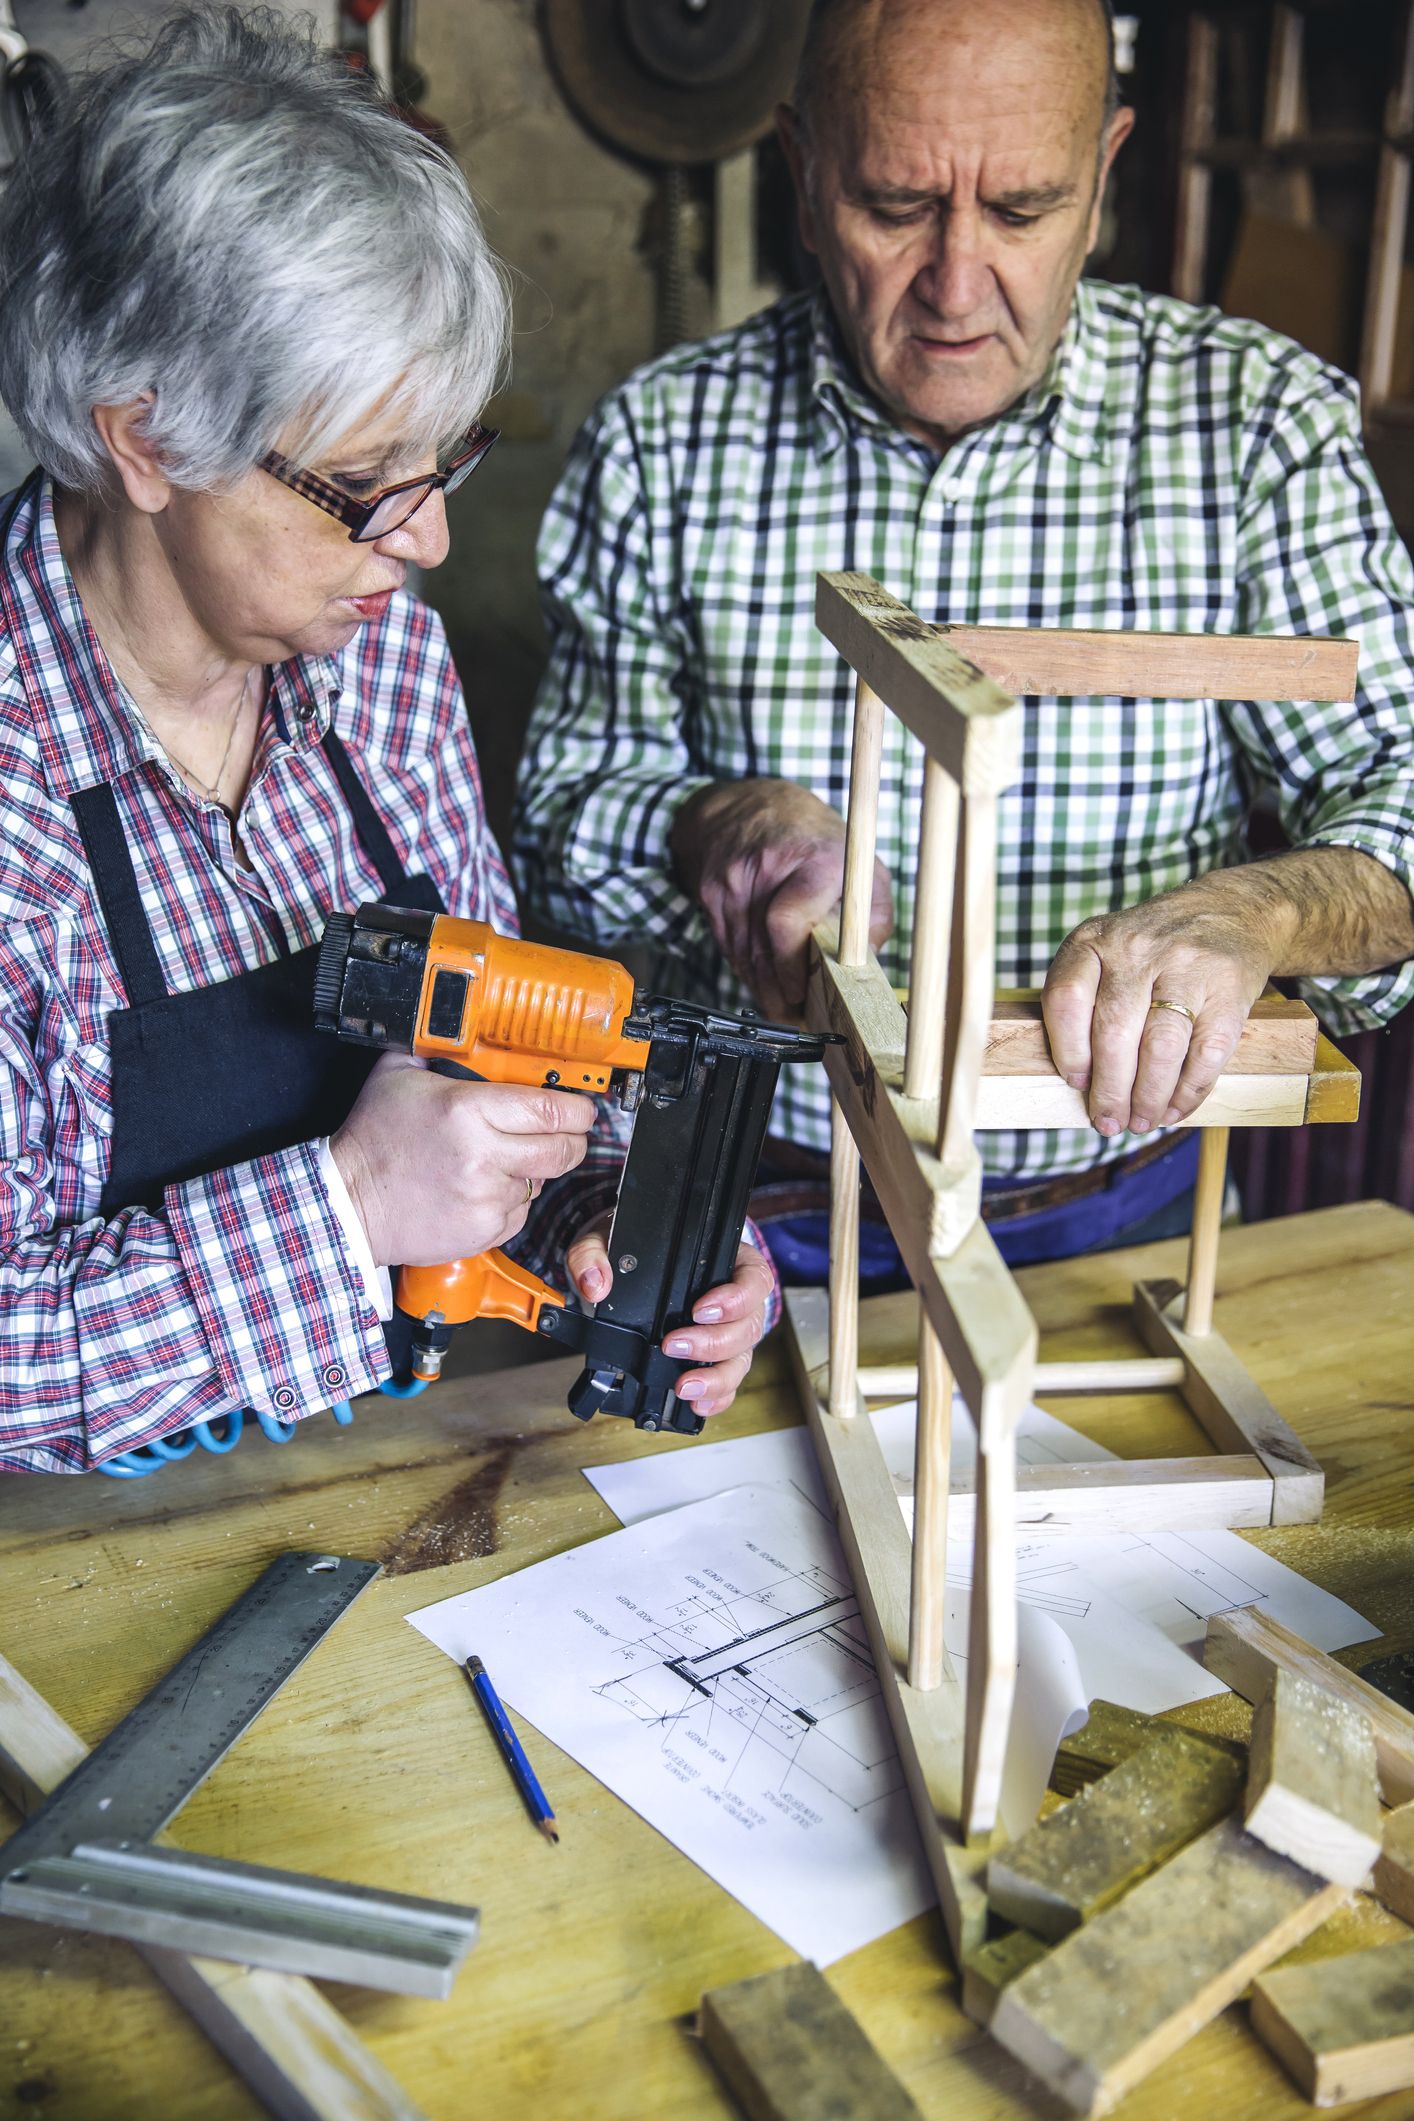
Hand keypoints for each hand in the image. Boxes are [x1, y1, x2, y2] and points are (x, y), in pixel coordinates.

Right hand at [332, 1053, 596, 1265]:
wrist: (348, 1203)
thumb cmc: (372, 1140)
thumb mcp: (396, 1076)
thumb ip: (436, 1050)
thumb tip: (462, 1030)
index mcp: (466, 1111)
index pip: (551, 1110)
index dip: (577, 1109)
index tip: (580, 1107)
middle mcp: (482, 1155)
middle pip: (563, 1149)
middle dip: (573, 1140)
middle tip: (564, 1133)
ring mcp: (485, 1197)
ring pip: (540, 1181)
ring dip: (531, 1170)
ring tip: (499, 1160)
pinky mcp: (484, 1230)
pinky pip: (520, 1212)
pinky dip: (510, 1201)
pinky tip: (480, 1188)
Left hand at [565, 1218, 774, 1417]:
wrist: (621, 1264)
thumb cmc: (630, 1248)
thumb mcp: (607, 1239)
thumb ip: (594, 1253)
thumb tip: (595, 1285)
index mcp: (727, 1261)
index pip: (753, 1279)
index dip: (735, 1299)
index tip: (699, 1310)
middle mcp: (736, 1299)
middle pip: (749, 1326)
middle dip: (713, 1342)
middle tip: (674, 1346)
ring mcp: (729, 1331)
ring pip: (742, 1358)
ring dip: (716, 1377)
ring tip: (684, 1386)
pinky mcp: (717, 1358)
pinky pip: (729, 1381)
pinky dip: (716, 1396)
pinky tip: (696, 1403)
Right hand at [671, 778, 892, 1017]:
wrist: (755, 807)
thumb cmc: (818, 843)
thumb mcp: (862, 868)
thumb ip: (873, 917)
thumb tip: (865, 968)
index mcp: (815, 858)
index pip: (787, 921)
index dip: (792, 966)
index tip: (804, 991)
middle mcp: (767, 867)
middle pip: (763, 948)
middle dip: (780, 991)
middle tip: (797, 1015)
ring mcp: (732, 880)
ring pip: (742, 954)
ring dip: (762, 988)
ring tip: (782, 1008)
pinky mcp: (712, 893)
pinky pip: (728, 946)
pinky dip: (746, 969)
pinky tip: (763, 981)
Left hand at [1042, 884, 1271, 1134]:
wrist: (1232, 910)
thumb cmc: (1153, 950)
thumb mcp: (1107, 951)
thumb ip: (1086, 1001)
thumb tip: (1079, 1084)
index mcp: (1094, 939)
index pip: (1066, 999)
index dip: (1067, 1050)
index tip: (1076, 1083)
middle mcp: (1137, 948)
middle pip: (1114, 1031)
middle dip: (1110, 1090)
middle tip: (1109, 1122)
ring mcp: (1186, 966)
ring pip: (1160, 1047)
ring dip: (1148, 1097)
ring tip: (1142, 1122)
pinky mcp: (1228, 988)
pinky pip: (1206, 1053)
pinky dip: (1189, 1090)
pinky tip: (1175, 1108)